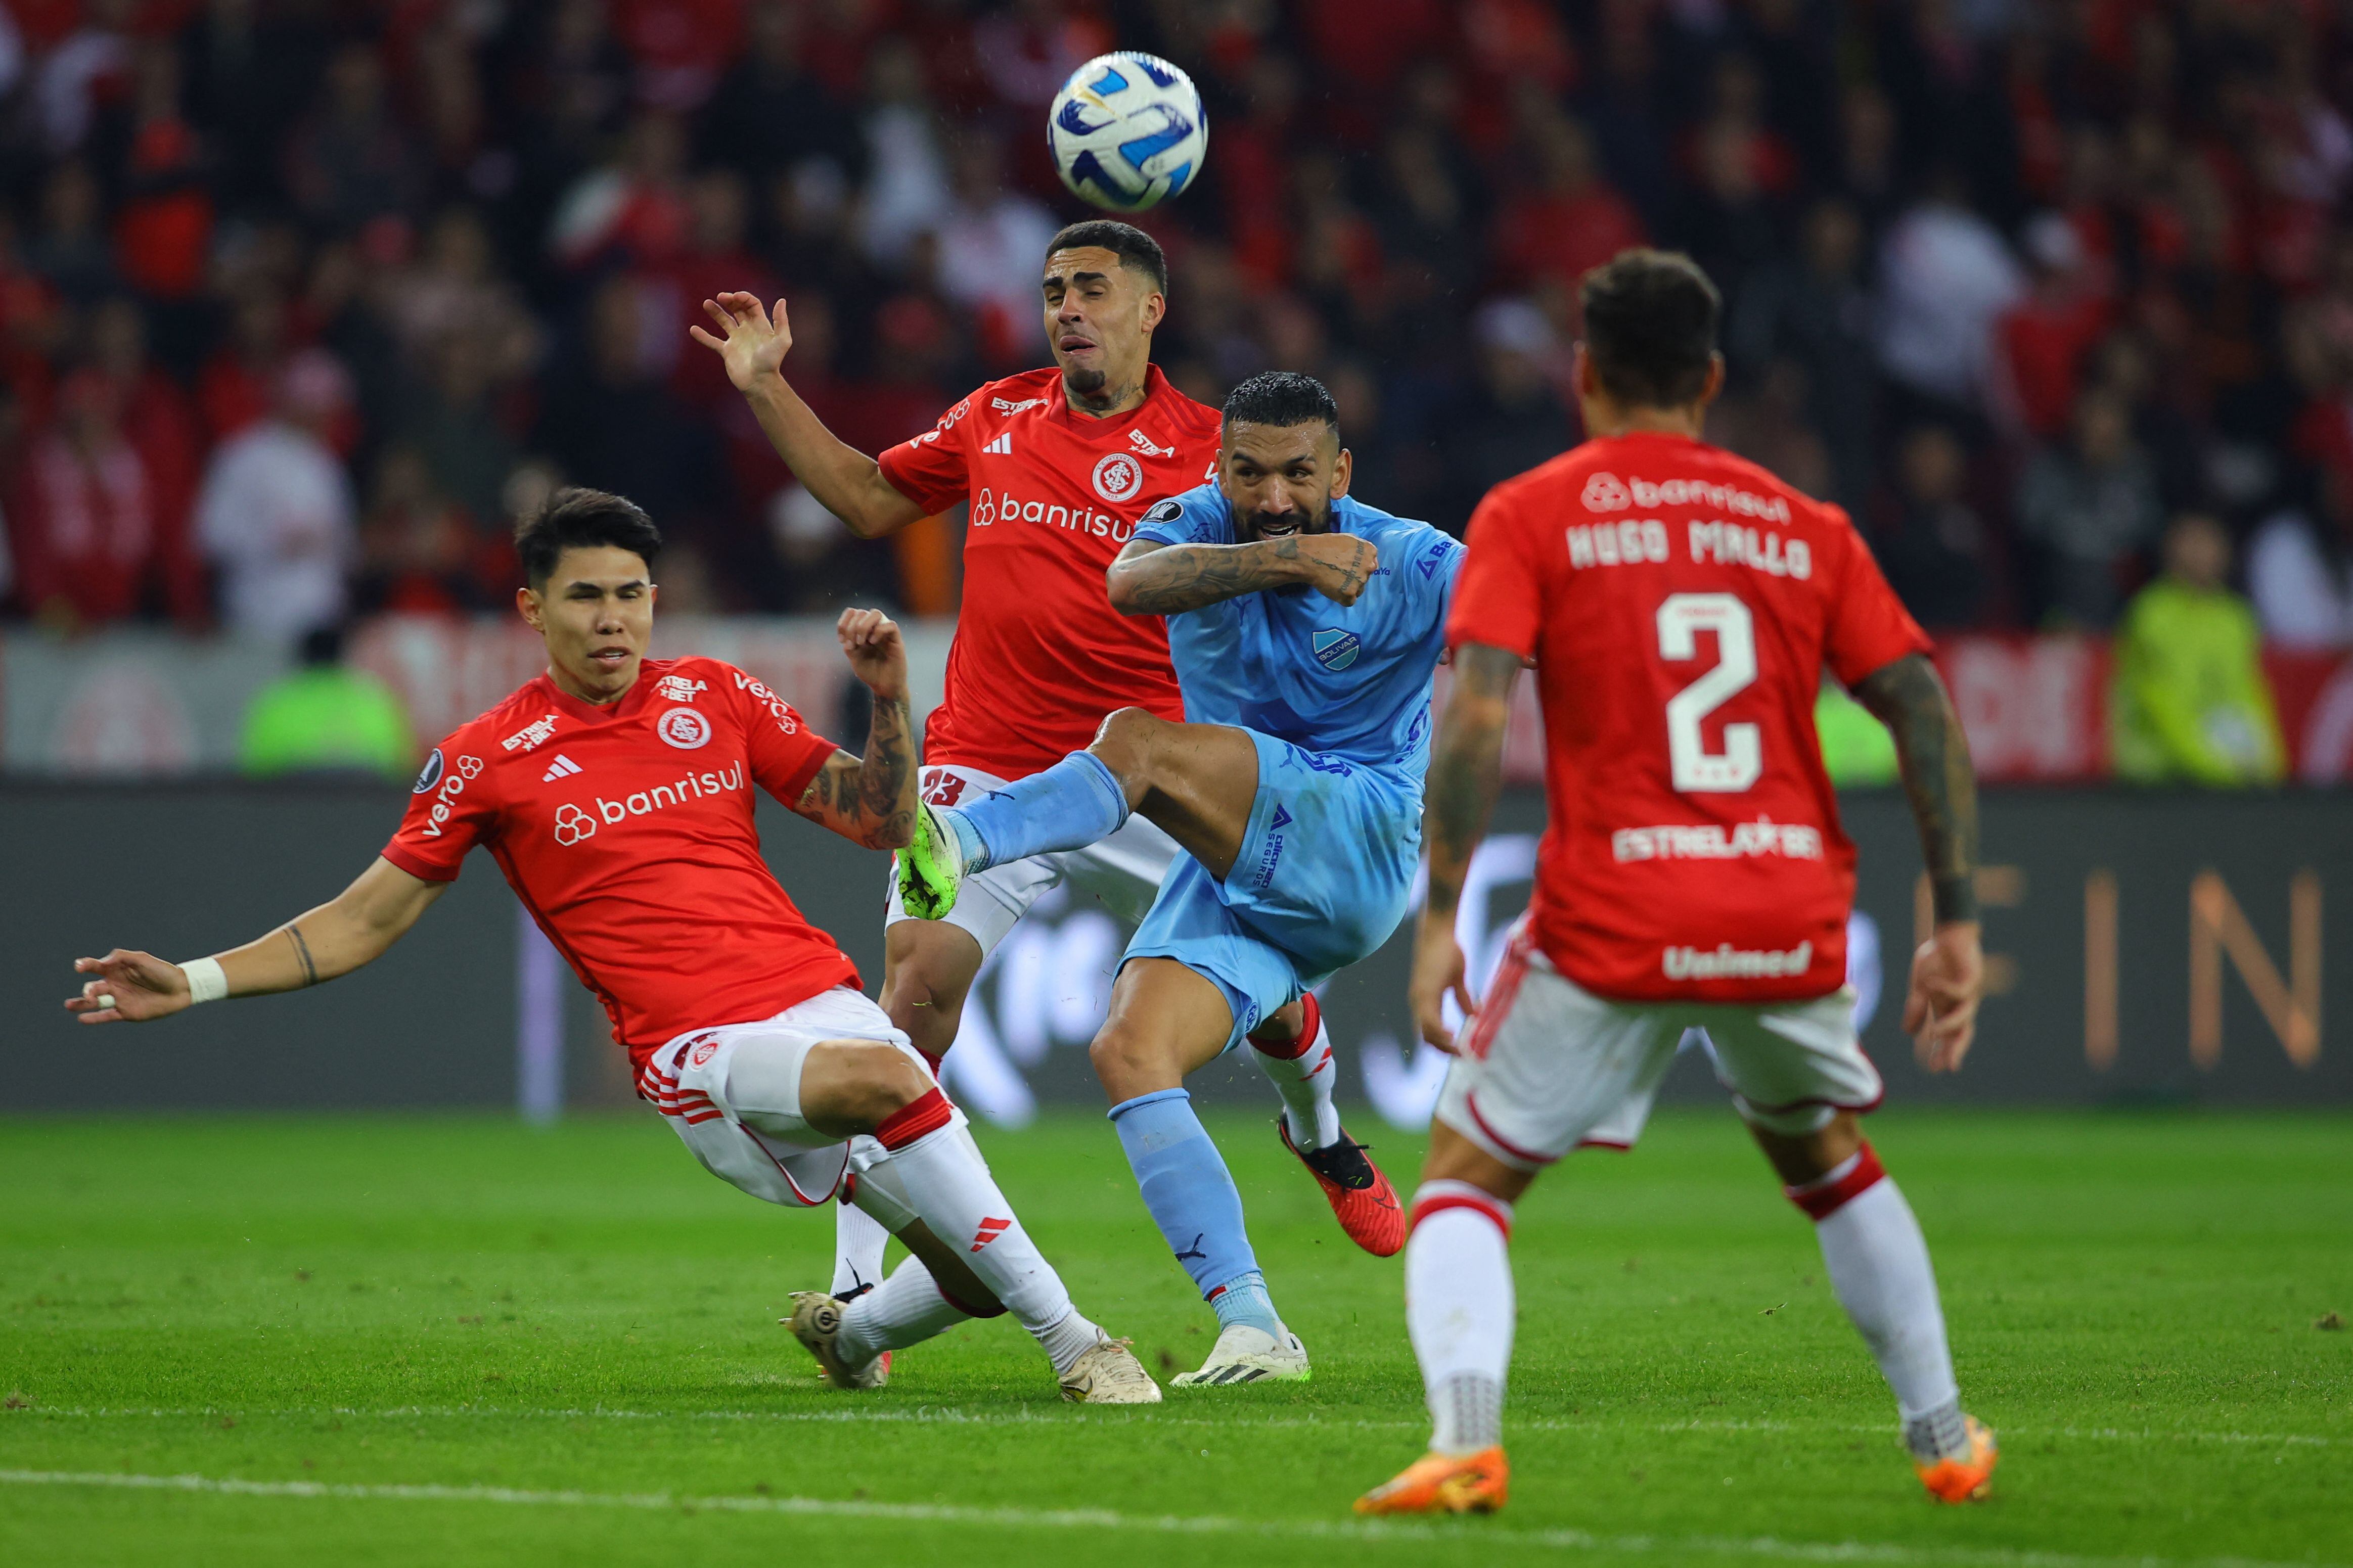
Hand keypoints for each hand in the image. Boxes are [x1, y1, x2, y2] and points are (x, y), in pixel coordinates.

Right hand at [66, 949, 190, 1023]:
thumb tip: (102, 962)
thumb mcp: (142, 959)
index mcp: (117, 969)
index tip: (80, 966)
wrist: (180, 989)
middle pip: (93, 986)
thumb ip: (121, 957)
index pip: (95, 966)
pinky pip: (106, 1016)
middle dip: (88, 990)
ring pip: (95, 1002)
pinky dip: (94, 1018)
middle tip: (89, 993)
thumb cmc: (162, 971)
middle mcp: (115, 984)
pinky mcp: (126, 1012)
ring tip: (69, 1005)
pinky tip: (81, 1019)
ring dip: (81, 1003)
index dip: (85, 965)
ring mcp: (119, 999)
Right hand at [689, 292, 793, 391]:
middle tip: (721, 297)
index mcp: (761, 325)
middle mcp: (748, 330)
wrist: (760, 383)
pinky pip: (713, 341)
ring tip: (707, 303)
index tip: (734, 296)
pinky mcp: (727, 352)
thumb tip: (781, 300)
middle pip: (738, 309)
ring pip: (724, 321)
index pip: (751, 305)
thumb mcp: (782, 340)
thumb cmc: (772, 363)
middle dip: (729, 300)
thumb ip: (781, 320)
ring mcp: (737, 340)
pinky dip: (703, 336)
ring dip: (715, 311)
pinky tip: (693, 329)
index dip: (744, 297)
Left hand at [836, 607, 906, 701]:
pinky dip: (879, 631)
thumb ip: (849, 644)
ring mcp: (886, 633)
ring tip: (862, 642)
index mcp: (862, 630)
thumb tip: (848, 635)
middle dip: (853, 627)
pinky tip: (873, 642)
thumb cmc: (870, 672)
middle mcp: (874, 628)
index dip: (843, 622)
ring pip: (876, 614)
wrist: (884, 687)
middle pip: (862, 612)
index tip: (841, 640)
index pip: (852, 613)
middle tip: (854, 644)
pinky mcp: (897, 640)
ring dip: (864, 626)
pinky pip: (891, 625)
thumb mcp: (854, 658)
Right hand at [1284, 533, 1378, 605]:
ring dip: (1349, 588)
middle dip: (1354, 577)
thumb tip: (1366, 558)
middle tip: (1339, 574)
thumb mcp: (1348, 538)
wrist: (1309, 557)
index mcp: (1370, 551)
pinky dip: (1341, 598)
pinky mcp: (1350, 594)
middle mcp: (1369, 567)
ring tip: (1334, 581)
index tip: (1348, 567)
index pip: (1371, 564)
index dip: (1359, 567)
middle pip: (1365, 577)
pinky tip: (1332, 589)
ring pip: (1358, 590)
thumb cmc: (1325, 545)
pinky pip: (1349, 601)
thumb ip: (1360, 549)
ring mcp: (1360, 581)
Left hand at [1409, 913, 1476, 1053]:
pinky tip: (1452, 1037)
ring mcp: (1420, 998)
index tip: (1459, 1051)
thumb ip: (1463, 998)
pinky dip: (1440, 1032)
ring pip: (1427, 1031)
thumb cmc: (1447, 952)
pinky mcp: (1425, 992)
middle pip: (1427, 1036)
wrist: (1437, 933)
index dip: (1442, 1043)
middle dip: (1443, 1048)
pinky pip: (1430, 1020)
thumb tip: (1474, 1014)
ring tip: (1458, 1051)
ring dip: (1443, 1044)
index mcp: (1426, 1000)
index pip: (1430, 1030)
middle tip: (1461, 1055)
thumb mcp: (1457, 979)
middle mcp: (1419, 1002)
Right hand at [1903, 920, 1982, 1073]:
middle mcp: (1960, 1004)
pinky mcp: (1972, 978)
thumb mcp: (1919, 985)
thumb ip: (1916, 1006)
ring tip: (1934, 1032)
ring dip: (1950, 1026)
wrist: (1950, 934)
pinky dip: (1943, 989)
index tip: (1933, 1068)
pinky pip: (1959, 990)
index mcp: (1946, 1007)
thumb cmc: (1936, 958)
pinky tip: (1930, 984)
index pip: (1947, 1035)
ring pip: (1965, 1016)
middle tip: (1948, 1067)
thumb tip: (1908, 1032)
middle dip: (1954, 1050)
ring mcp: (1968, 993)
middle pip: (1963, 1033)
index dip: (1941, 1051)